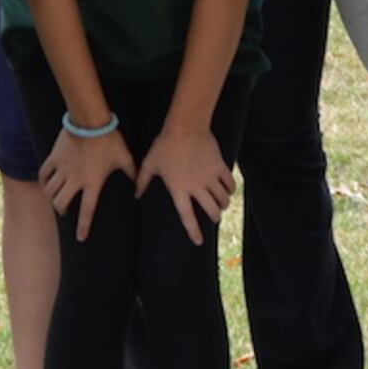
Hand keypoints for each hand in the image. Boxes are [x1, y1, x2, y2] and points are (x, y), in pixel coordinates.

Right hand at [40, 124, 133, 235]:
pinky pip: (43, 173)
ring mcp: (63, 169)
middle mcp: (75, 179)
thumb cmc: (110, 140)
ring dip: (52, 198)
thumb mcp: (125, 158)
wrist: (90, 120)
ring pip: (50, 190)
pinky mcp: (54, 157)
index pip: (87, 211)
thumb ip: (132, 173)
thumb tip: (139, 187)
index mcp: (93, 183)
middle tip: (65, 212)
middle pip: (61, 202)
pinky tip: (45, 184)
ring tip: (55, 199)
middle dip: (62, 211)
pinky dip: (43, 181)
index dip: (83, 226)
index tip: (81, 238)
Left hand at [136, 124, 235, 245]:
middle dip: (214, 217)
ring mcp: (210, 177)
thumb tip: (136, 195)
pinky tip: (229, 190)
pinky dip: (231, 189)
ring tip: (221, 205)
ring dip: (223, 204)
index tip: (199, 241)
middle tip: (214, 217)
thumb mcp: (151, 163)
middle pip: (211, 210)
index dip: (193, 231)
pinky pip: (230, 183)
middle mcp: (197, 187)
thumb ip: (143, 181)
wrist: (185, 127)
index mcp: (179, 189)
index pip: (187, 216)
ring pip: (223, 199)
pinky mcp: (220, 167)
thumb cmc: (165, 145)